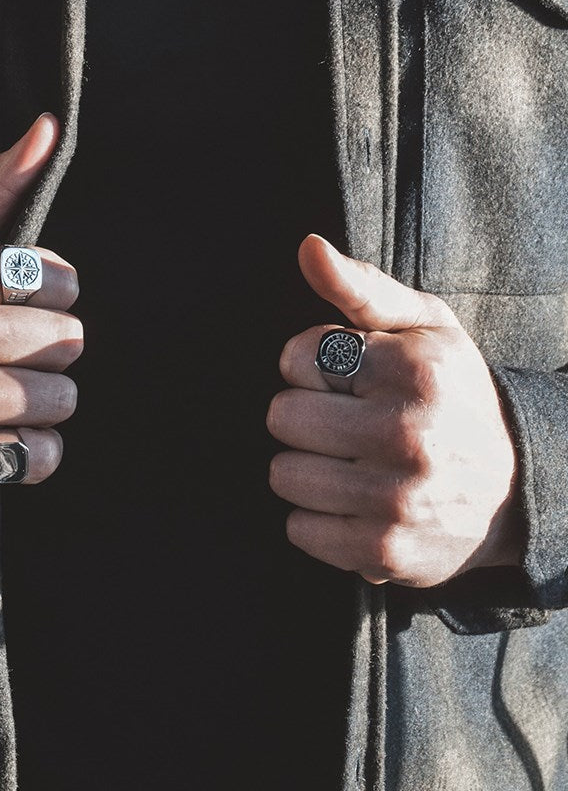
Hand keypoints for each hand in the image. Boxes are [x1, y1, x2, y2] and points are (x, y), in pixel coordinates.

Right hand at [0, 113, 82, 503]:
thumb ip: (1, 183)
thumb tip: (49, 126)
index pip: (64, 283)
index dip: (49, 300)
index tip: (12, 309)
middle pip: (70, 342)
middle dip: (46, 352)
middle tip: (3, 357)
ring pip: (64, 399)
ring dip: (40, 404)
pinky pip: (44, 455)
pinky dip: (30, 453)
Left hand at [267, 235, 522, 586]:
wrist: (518, 485)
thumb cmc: (453, 390)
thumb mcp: (423, 325)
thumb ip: (360, 286)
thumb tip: (307, 247)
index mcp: (412, 369)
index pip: (297, 357)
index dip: (312, 365)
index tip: (345, 377)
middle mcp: (407, 433)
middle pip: (282, 416)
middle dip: (305, 414)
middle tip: (345, 421)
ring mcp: (397, 498)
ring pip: (284, 475)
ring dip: (307, 468)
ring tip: (349, 461)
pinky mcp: (387, 552)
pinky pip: (300, 531)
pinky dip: (317, 518)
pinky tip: (353, 501)